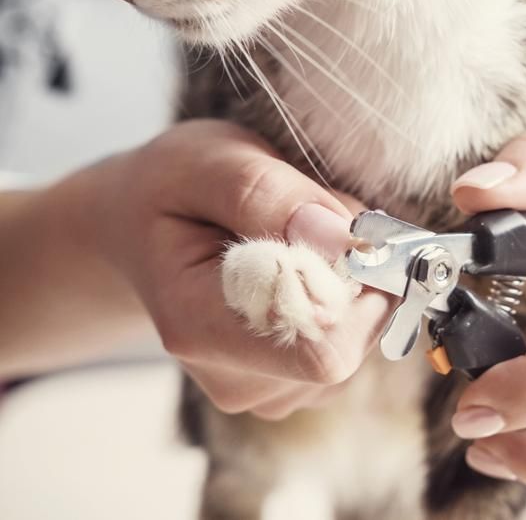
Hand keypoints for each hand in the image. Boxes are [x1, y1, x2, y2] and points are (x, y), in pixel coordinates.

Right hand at [92, 121, 390, 418]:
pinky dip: (350, 296)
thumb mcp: (206, 161)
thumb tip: (342, 239)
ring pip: (360, 339)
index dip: (356, 288)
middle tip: (315, 219)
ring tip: (296, 240)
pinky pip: (356, 341)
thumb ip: (269, 194)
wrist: (138, 226)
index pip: (319, 349)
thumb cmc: (173, 189)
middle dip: (358, 273)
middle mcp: (233, 378)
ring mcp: (266, 391)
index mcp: (198, 327)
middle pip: (350, 343)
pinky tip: (305, 268)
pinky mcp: (294, 385)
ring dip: (354, 280)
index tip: (342, 227)